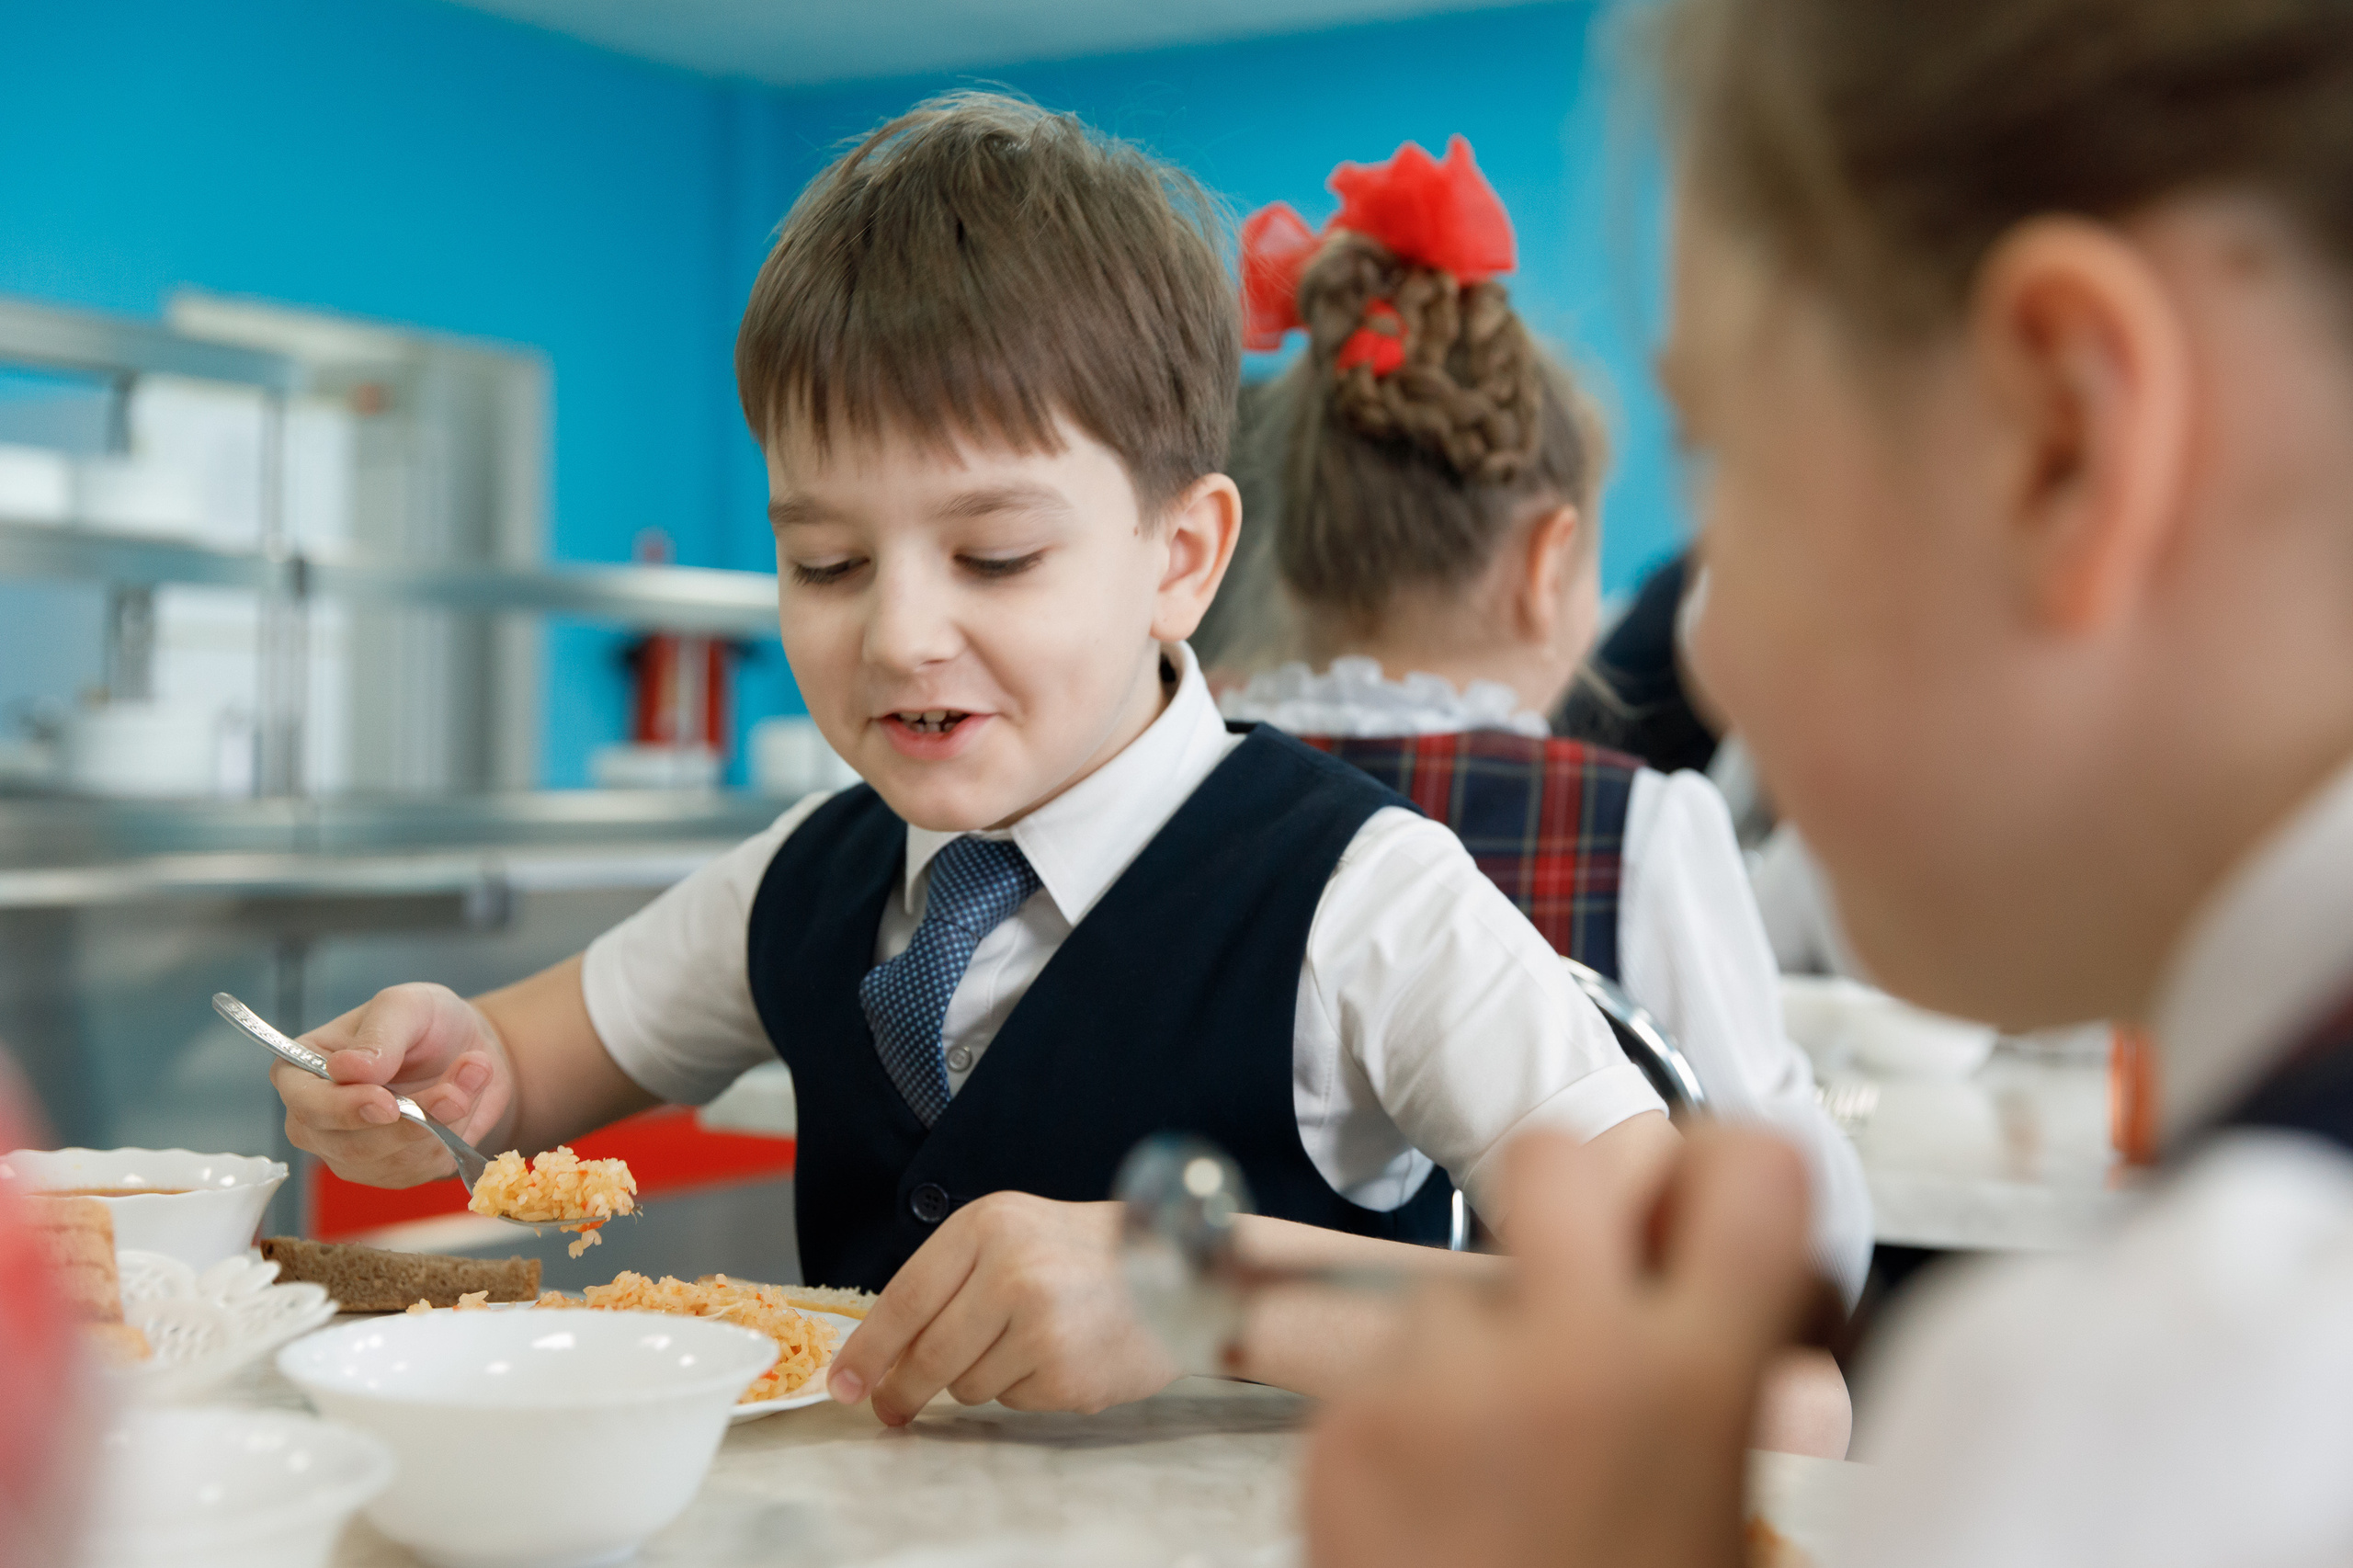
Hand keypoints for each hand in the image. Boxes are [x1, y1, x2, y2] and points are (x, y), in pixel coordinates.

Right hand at [270, 983, 516, 1187]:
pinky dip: (457, 1134)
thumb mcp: (406, 1006)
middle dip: (411, 1121)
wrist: (470, 1049)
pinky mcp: (394, 1172)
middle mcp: (318, 1121)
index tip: (386, 1104)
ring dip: (445, 1121)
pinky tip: (467, 1098)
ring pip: (395, 1159)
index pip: (305, 1104)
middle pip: (350, 1145)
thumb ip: (379, 1035)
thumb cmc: (427, 1021)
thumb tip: (347, 1069)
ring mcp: (353, 1154)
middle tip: (455, 1094)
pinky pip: (424, 1167)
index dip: (343, 1109)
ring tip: (475, 1071)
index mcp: (301, 1072)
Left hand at [827, 1193, 1180, 1424]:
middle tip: (892, 1409)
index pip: (904, 1299)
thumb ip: (950, 1281)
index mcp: (987, 1225)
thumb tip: (883, 1352)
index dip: (867, 1350)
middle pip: (926, 1355)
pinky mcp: (1066, 1371)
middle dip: (903, 1389)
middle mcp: (1011, 1270)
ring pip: (967, 1385)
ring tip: (1029, 1342)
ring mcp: (1041, 1324)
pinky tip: (1059, 1356)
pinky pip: (1013, 1400)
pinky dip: (1026, 1389)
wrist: (1181, 1271)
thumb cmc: (1087, 1254)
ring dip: (980, 1379)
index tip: (844, 1383)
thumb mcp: (1013, 1235)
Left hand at [1302, 1127, 1817, 1567]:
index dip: (1724, 1174)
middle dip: (1567, 1201)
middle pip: (1555, 1158)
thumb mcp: (1722, 1515)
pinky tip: (1437, 1493)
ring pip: (1445, 1283)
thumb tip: (1747, 1314)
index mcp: (1699, 1384)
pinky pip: (1374, 1364)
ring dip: (1473, 1339)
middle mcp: (1571, 1356)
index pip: (1751, 1169)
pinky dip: (1400, 1411)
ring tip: (1499, 1447)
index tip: (1702, 1207)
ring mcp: (1444, 1383)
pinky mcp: (1347, 1427)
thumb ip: (1733, 1393)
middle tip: (1580, 1278)